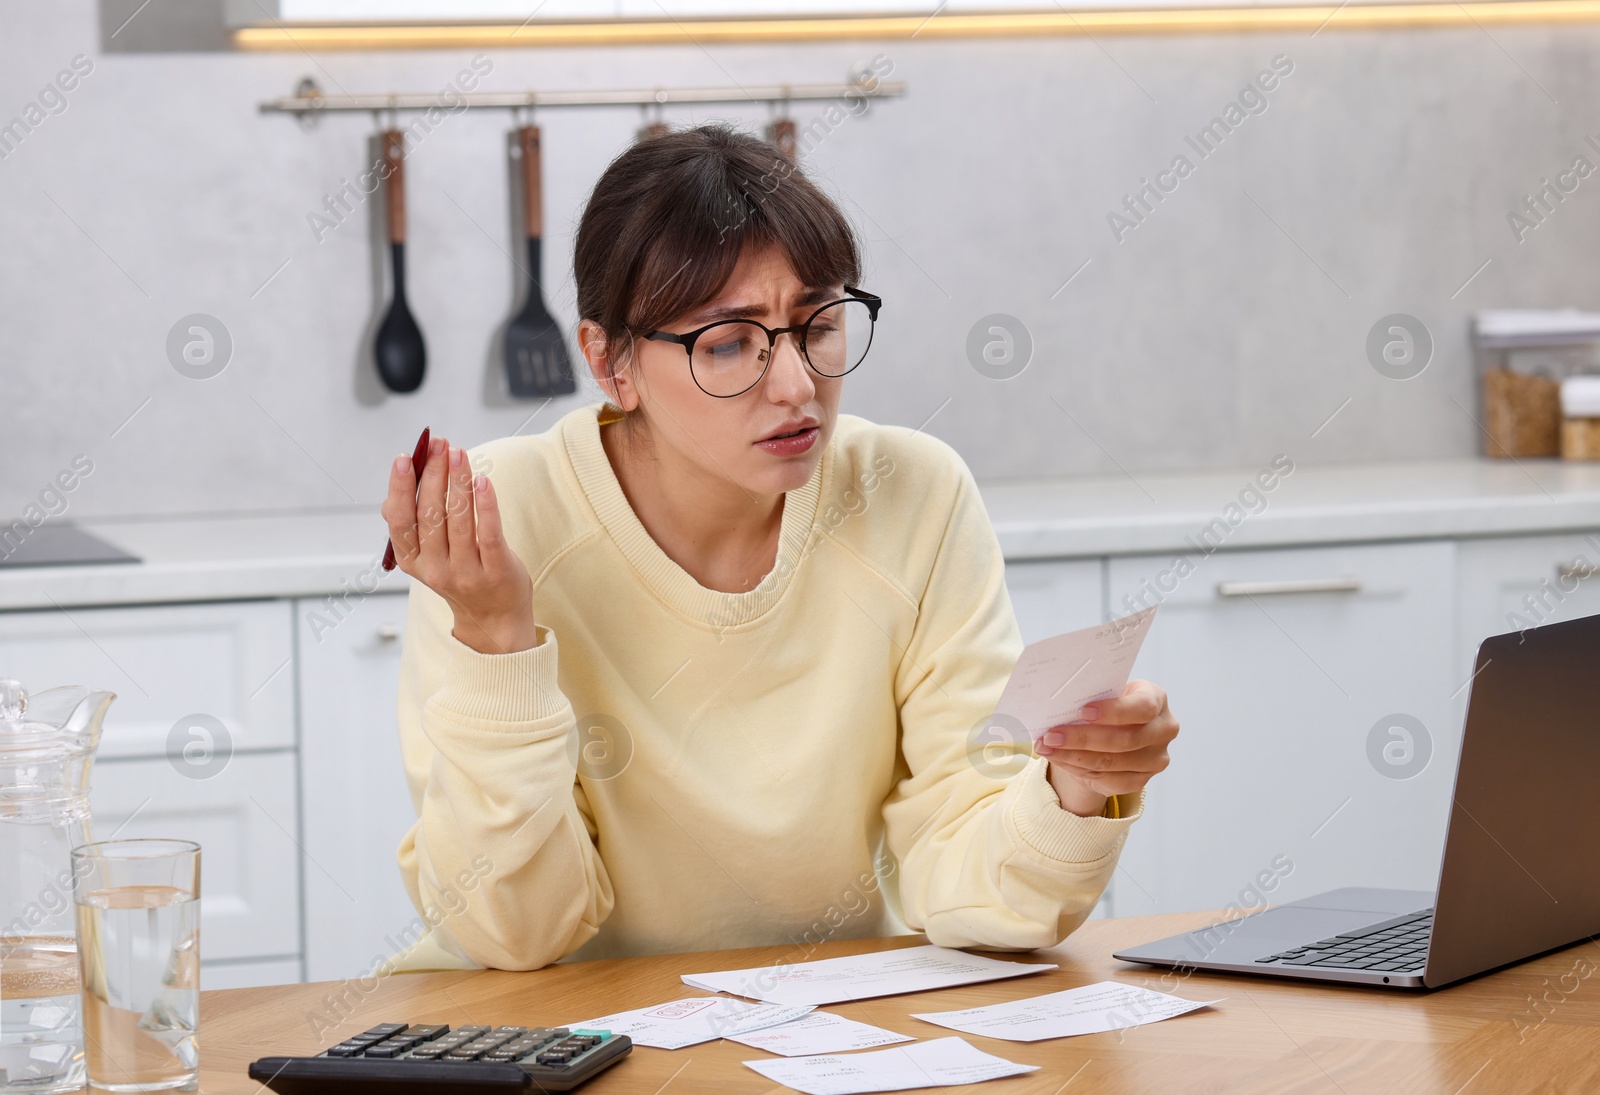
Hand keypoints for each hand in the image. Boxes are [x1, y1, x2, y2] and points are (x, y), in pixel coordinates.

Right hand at [381, 435, 536, 654]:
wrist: (493, 618)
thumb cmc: (459, 573)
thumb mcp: (428, 555)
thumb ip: (415, 523)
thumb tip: (405, 481)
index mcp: (412, 562)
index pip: (399, 520)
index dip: (401, 487)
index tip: (405, 457)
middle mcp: (435, 569)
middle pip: (430, 514)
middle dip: (434, 474)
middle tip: (440, 445)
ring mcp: (466, 572)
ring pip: (458, 519)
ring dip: (458, 480)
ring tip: (460, 454)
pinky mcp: (496, 571)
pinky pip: (489, 532)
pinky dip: (485, 504)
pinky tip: (483, 480)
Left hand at [1035, 680, 1178, 812]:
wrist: (1116, 727)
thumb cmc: (1108, 702)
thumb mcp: (1105, 692)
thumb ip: (1091, 696)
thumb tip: (1057, 707)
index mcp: (1157, 699)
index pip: (1143, 707)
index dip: (1114, 711)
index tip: (1083, 711)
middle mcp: (1163, 730)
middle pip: (1124, 740)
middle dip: (1082, 738)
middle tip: (1050, 735)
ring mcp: (1155, 759)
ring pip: (1111, 763)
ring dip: (1073, 756)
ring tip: (1046, 747)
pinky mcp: (1141, 780)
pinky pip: (1107, 780)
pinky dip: (1078, 769)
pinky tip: (1059, 759)